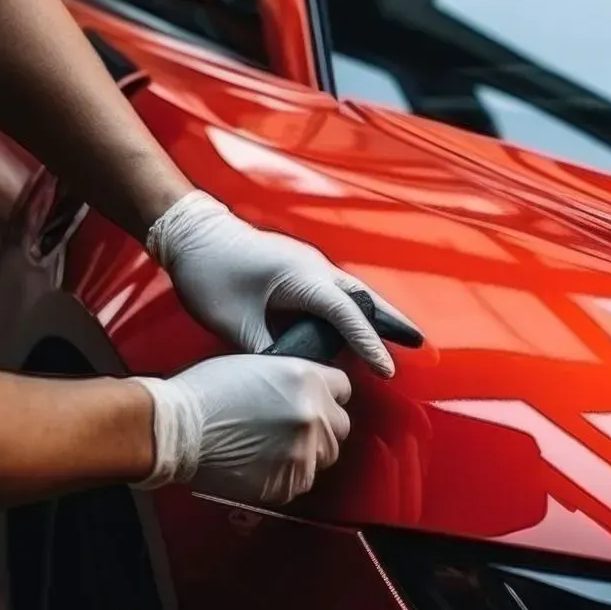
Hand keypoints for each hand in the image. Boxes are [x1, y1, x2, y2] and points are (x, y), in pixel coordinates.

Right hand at [132, 355, 352, 505]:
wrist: (176, 428)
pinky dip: (285, 476)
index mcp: (307, 378)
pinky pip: (300, 481)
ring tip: (270, 449)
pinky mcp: (288, 482)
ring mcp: (304, 451)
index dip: (327, 396)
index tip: (315, 403)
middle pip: (340, 427)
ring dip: (305, 454)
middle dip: (320, 428)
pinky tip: (258, 465)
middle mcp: (314, 414)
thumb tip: (306, 393)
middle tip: (288, 430)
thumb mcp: (258, 366)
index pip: (344, 389)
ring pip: (324, 457)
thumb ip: (292, 380)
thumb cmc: (206, 391)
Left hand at [146, 192, 419, 377]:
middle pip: (363, 296)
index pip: (345, 314)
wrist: (190, 231)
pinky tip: (357, 325)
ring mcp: (308, 263)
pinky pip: (337, 289)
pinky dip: (354, 307)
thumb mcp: (234, 321)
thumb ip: (265, 352)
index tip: (386, 369)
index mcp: (301, 276)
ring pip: (353, 291)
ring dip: (376, 313)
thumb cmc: (209, 272)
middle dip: (391, 320)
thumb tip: (289, 378)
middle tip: (419, 342)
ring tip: (402, 338)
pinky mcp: (299, 266)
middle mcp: (313, 266)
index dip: (367, 344)